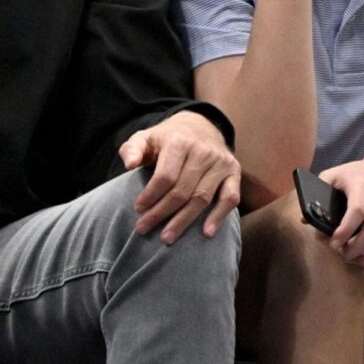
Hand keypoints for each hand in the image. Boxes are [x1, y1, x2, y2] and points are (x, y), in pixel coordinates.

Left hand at [119, 110, 239, 242]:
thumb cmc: (167, 138)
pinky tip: (206, 233)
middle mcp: (203, 151)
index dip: (150, 195)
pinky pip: (230, 198)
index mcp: (179, 141)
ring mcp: (221, 162)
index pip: (165, 175)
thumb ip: (132, 149)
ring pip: (202, 198)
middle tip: (143, 228)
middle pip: (182, 190)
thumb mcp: (146, 137)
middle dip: (161, 213)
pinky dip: (219, 216)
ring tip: (167, 238)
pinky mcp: (234, 172)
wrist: (200, 125)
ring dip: (184, 221)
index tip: (138, 210)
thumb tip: (129, 164)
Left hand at [318, 155, 363, 272]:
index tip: (333, 244)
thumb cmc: (354, 176)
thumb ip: (318, 193)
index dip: (345, 231)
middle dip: (356, 249)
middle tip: (342, 255)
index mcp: (363, 184)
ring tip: (354, 261)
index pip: (358, 211)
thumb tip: (306, 220)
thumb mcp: (333, 175)